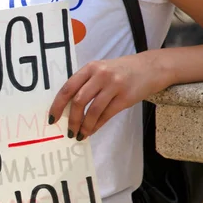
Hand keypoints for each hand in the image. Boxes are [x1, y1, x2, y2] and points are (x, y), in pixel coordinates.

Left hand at [48, 53, 170, 138]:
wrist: (150, 67)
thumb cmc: (120, 71)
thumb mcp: (100, 70)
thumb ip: (85, 84)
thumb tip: (67, 109)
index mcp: (90, 68)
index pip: (68, 87)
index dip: (58, 105)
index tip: (52, 118)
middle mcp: (101, 75)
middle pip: (79, 100)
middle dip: (71, 119)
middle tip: (68, 131)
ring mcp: (114, 85)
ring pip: (93, 110)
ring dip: (84, 126)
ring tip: (80, 135)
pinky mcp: (125, 97)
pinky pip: (106, 115)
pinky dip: (96, 126)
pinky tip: (91, 131)